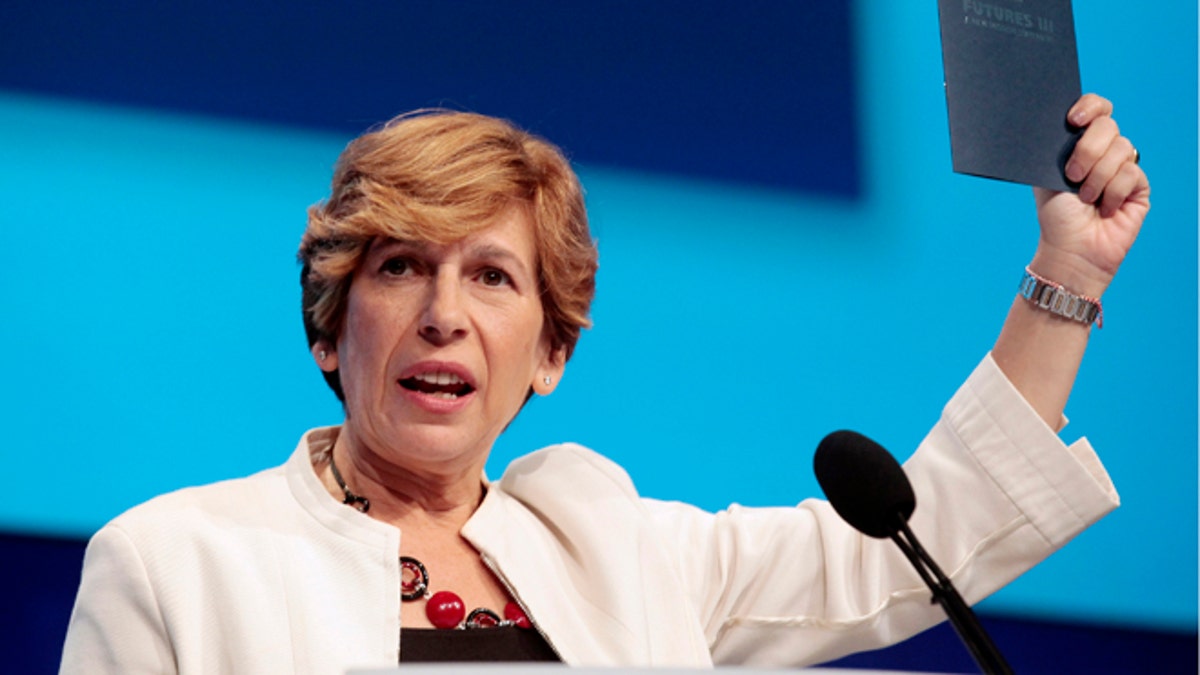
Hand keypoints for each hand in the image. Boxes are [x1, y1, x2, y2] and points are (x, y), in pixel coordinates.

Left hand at [1032, 94, 1149, 297]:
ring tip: (1085, 199)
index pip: (1095, 108)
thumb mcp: (1047, 176)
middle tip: (1072, 175)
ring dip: (1097, 178)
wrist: (1071, 249)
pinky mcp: (1139, 185)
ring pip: (1121, 149)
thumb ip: (1057, 147)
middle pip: (1108, 125)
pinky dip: (1112, 193)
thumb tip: (1063, 124)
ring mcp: (1122, 167)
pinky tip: (1104, 208)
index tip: (1073, 121)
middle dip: (1087, 150)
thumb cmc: (1056, 216)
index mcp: (1080, 143)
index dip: (1089, 107)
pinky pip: (1130, 173)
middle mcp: (1103, 151)